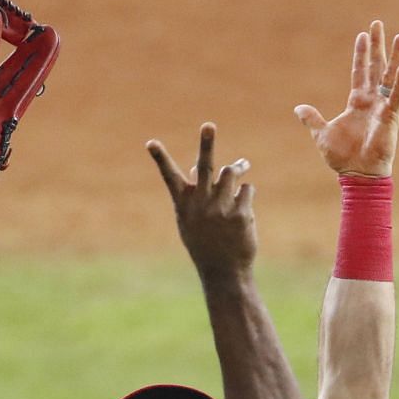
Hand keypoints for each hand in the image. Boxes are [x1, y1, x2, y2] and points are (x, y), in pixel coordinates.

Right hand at [148, 123, 256, 280]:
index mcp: (184, 204)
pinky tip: (243, 208)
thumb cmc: (205, 244)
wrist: (223, 272)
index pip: (169, 177)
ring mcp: (221, 209)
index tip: (150, 143)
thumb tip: (197, 165)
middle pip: (206, 167)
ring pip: (231, 173)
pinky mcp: (241, 214)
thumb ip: (193, 193)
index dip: (160, 159)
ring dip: (238, 168)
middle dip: (207, 144)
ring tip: (243, 167)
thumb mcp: (191, 220)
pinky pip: (247, 189)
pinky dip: (246, 194)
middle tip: (208, 126)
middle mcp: (201, 204)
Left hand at [294, 21, 398, 177]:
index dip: (361, 54)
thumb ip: (312, 119)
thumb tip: (298, 108)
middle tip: (379, 24)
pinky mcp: (390, 118)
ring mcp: (383, 108)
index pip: (360, 72)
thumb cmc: (343, 157)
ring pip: (390, 76)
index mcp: (357, 102)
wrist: (357, 174)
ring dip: (394, 56)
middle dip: (378, 46)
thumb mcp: (322, 134)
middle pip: (376, 67)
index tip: (362, 35)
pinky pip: (397, 97)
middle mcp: (372, 101)